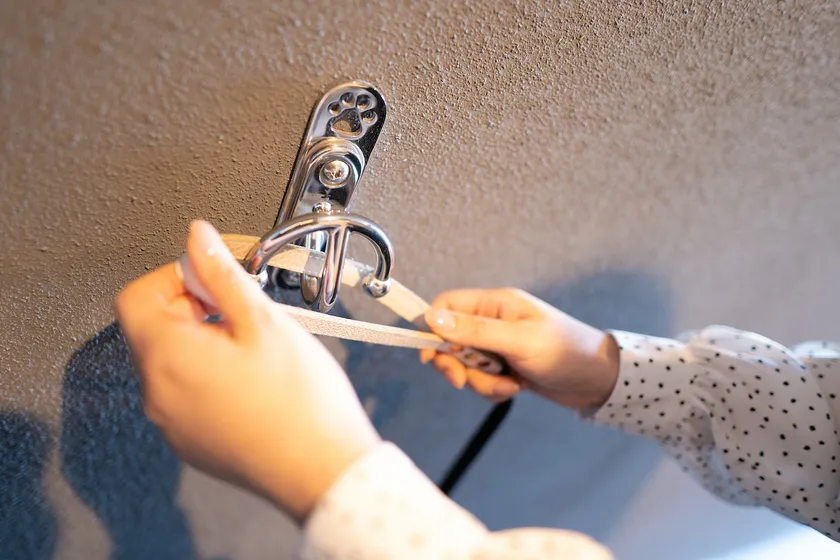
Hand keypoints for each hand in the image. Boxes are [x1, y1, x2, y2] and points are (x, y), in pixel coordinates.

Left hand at [115, 221, 379, 520]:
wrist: (323, 472)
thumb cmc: (300, 405)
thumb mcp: (264, 322)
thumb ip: (224, 274)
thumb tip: (198, 239)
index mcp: (168, 358)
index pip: (136, 296)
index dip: (173, 277)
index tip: (212, 278)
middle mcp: (158, 394)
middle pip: (153, 329)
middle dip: (194, 307)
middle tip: (241, 309)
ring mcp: (173, 423)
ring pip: (172, 361)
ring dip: (203, 340)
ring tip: (253, 345)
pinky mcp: (192, 442)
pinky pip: (186, 394)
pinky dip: (209, 375)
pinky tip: (253, 378)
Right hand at [420, 289, 619, 409]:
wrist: (600, 382)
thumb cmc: (565, 352)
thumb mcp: (518, 341)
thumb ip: (474, 331)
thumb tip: (432, 318)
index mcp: (495, 304)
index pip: (447, 305)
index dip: (433, 329)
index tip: (432, 357)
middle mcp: (493, 321)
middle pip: (451, 340)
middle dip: (457, 365)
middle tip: (463, 382)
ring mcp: (499, 345)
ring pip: (466, 364)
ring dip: (481, 381)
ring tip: (510, 386)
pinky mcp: (505, 367)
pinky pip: (482, 380)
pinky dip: (493, 389)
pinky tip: (516, 389)